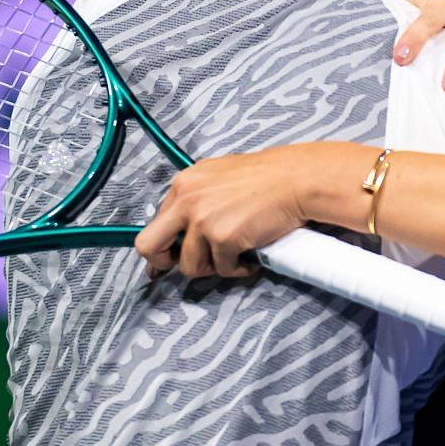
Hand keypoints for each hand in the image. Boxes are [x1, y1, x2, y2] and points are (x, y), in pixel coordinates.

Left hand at [133, 147, 312, 279]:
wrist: (295, 180)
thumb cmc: (266, 178)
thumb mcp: (219, 177)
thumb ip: (197, 199)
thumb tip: (184, 228)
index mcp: (183, 184)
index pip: (156, 222)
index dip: (164, 244)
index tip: (168, 257)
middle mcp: (186, 200)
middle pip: (148, 246)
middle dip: (163, 263)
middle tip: (187, 266)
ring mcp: (203, 221)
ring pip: (189, 265)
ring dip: (213, 266)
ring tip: (234, 256)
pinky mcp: (223, 238)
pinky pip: (222, 269)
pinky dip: (237, 268)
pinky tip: (250, 257)